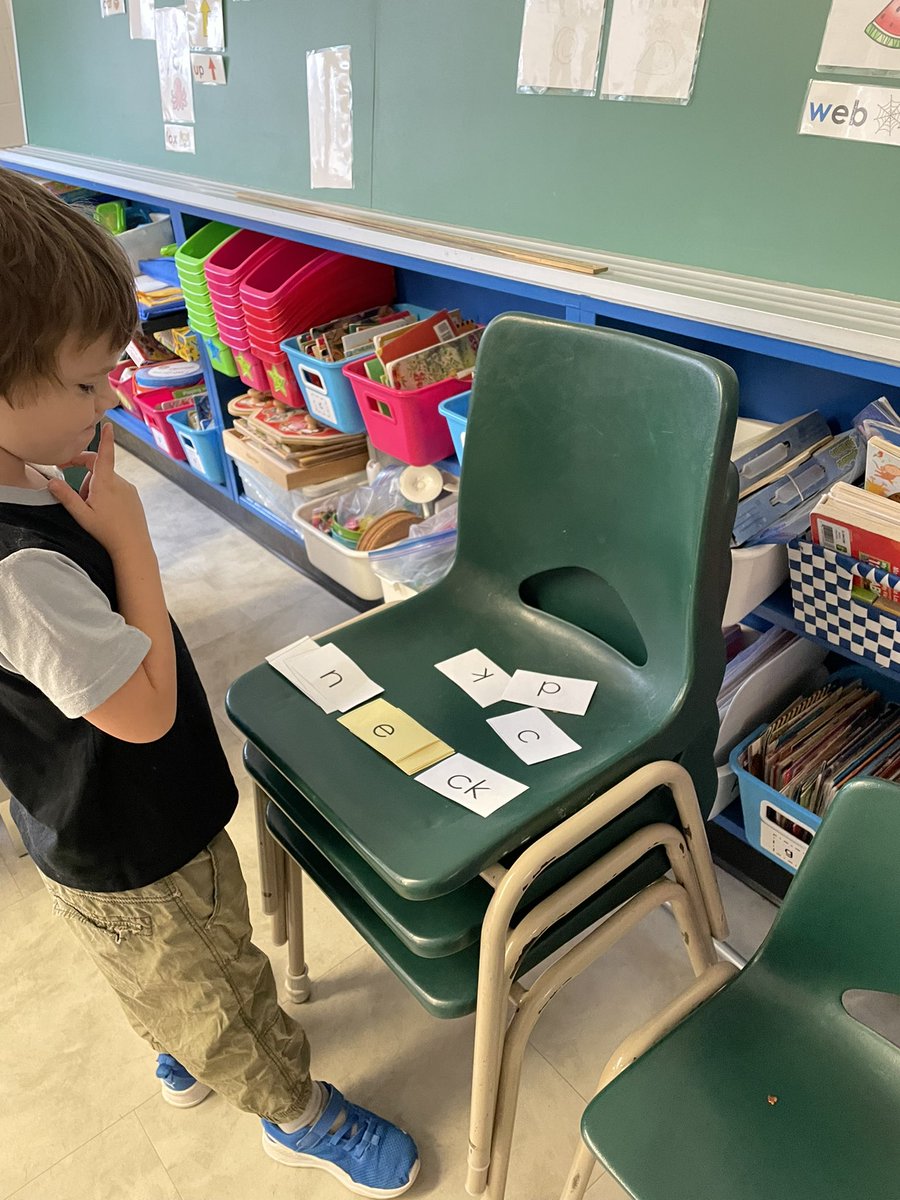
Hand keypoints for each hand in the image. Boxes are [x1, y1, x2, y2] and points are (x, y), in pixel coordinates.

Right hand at [48, 424, 149, 555]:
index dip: (106, 439)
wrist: (133, 546)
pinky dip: (106, 494)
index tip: (108, 425)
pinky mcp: (134, 497)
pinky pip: (116, 488)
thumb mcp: (81, 514)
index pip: (104, 454)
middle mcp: (120, 482)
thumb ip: (66, 497)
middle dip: (83, 474)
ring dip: (94, 487)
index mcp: (106, 483)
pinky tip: (105, 512)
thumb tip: (52, 481)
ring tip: (92, 509)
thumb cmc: (107, 532)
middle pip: (97, 468)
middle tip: (75, 492)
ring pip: (106, 480)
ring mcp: (129, 489)